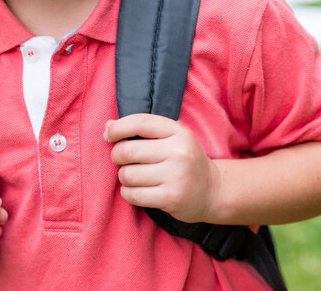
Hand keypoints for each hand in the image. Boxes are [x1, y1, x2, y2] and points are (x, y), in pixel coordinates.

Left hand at [104, 115, 220, 223]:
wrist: (212, 190)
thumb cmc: (185, 161)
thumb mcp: (172, 139)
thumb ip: (143, 130)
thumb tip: (107, 126)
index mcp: (179, 132)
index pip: (140, 123)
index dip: (118, 128)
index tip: (109, 135)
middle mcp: (179, 152)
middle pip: (128, 151)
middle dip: (116, 155)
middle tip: (121, 160)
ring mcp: (176, 176)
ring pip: (127, 174)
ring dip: (123, 176)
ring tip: (133, 177)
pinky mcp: (170, 198)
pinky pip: (132, 194)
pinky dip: (128, 192)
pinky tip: (137, 190)